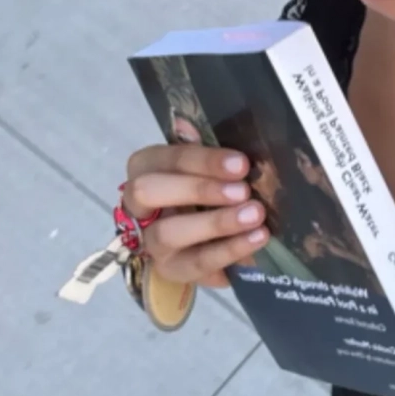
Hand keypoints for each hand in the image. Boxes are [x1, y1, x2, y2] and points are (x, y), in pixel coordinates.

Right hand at [122, 144, 268, 288]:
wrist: (197, 241)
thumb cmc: (202, 191)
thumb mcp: (203, 167)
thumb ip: (201, 148)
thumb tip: (190, 124)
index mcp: (145, 168)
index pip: (166, 159)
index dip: (202, 161)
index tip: (241, 163)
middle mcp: (137, 205)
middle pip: (150, 192)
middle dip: (198, 189)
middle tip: (243, 191)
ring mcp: (150, 242)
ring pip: (169, 233)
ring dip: (216, 223)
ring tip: (255, 216)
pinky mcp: (170, 270)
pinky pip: (196, 263)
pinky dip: (229, 251)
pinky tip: (257, 239)